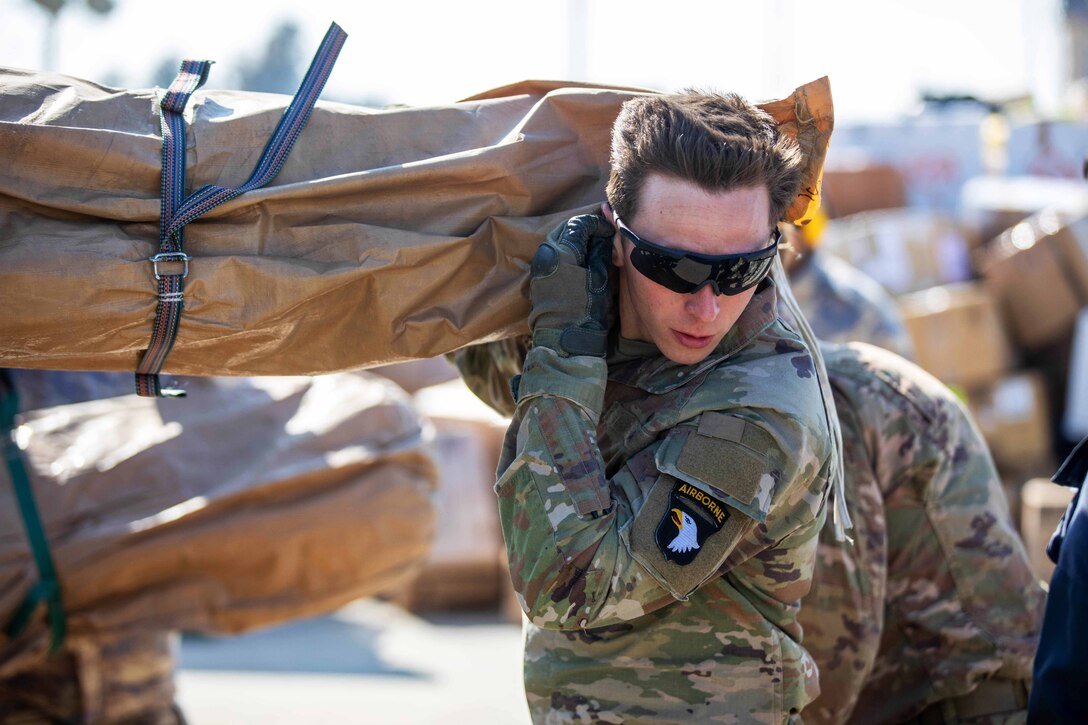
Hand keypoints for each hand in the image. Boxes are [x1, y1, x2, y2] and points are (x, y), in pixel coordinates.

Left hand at [528, 214, 612, 356]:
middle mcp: (546, 255)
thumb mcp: (601, 280)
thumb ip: (601, 253)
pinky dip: (565, 252)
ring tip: (591, 249)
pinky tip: (578, 262)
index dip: (596, 225)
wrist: (565, 341)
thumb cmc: (587, 312)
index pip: (579, 225)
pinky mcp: (538, 279)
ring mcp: (539, 267)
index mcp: (562, 252)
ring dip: (573, 240)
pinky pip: (551, 256)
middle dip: (583, 229)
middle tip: (601, 237)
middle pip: (564, 230)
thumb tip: (604, 237)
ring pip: (556, 241)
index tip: (608, 231)